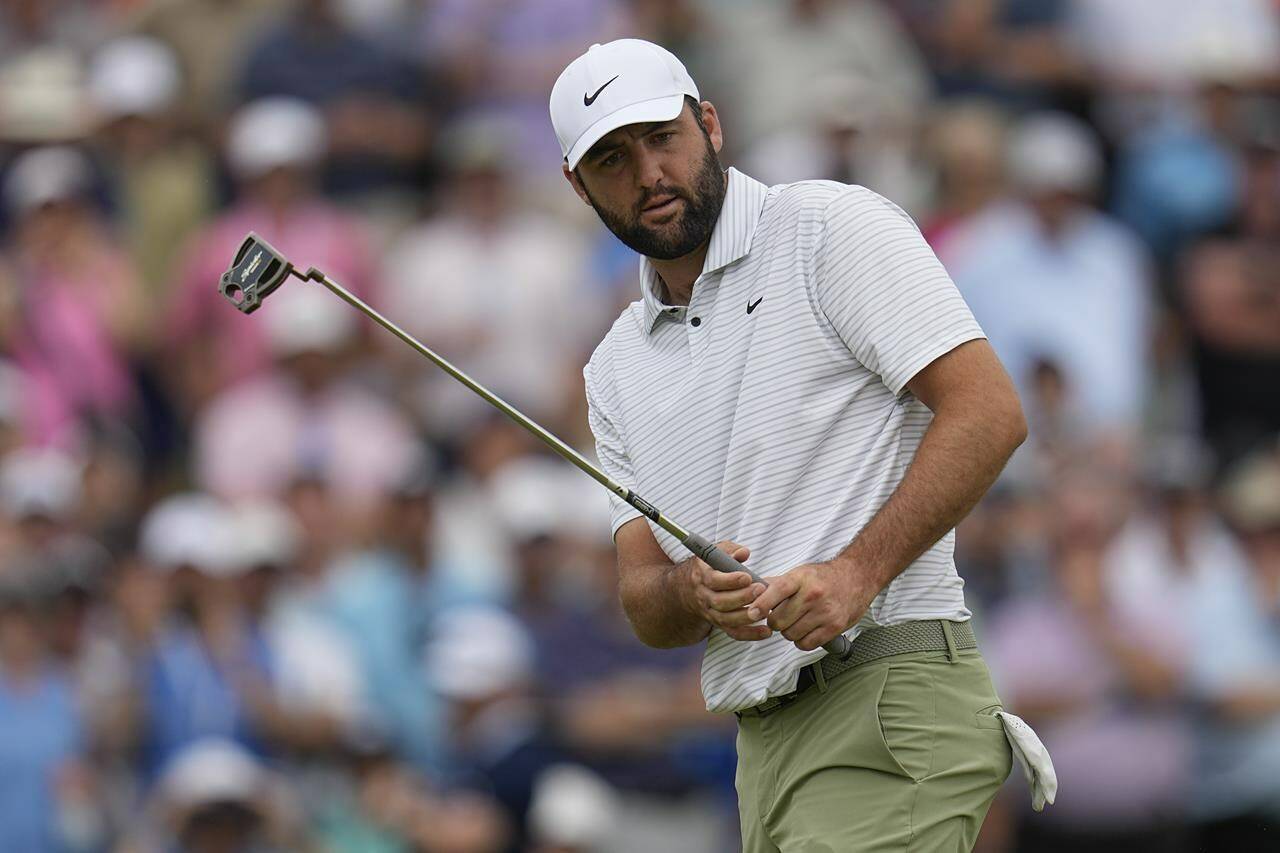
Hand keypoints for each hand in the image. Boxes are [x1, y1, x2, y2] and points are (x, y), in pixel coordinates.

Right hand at [686, 541, 770, 641]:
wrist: (687, 590)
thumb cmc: (708, 567)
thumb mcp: (714, 553)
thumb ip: (730, 550)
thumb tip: (744, 552)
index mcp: (702, 576)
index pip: (714, 580)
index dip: (731, 580)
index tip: (747, 577)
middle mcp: (704, 597)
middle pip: (720, 602)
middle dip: (742, 597)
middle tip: (760, 590)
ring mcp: (711, 612)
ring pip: (726, 619)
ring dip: (746, 616)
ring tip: (765, 610)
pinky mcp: (719, 624)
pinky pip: (733, 632)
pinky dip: (750, 634)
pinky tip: (766, 631)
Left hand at [746, 558, 874, 651]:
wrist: (857, 577)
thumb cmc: (824, 577)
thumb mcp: (800, 573)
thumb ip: (776, 584)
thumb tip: (751, 590)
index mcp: (801, 578)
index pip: (777, 591)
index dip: (761, 604)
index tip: (752, 614)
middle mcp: (812, 595)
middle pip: (779, 621)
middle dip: (775, 622)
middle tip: (781, 616)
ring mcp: (824, 612)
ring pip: (791, 634)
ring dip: (789, 632)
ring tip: (797, 621)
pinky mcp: (834, 627)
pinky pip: (806, 644)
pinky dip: (802, 641)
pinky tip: (807, 630)